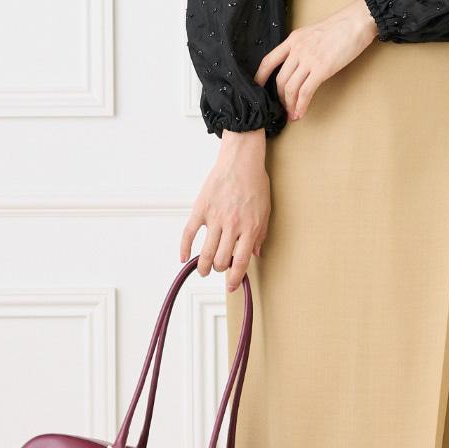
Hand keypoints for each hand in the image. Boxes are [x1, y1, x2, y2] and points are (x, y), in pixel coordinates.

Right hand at [180, 129, 269, 292]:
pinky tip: (183, 258)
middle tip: (218, 269)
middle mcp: (232, 226)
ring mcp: (215, 218)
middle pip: (220, 260)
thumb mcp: (265, 211)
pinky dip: (184, 248)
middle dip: (219, 270)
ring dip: (202, 266)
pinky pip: (189, 233)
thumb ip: (260, 235)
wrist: (241, 161)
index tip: (231, 286)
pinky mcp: (201, 209)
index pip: (240, 262)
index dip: (235, 279)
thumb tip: (255, 255)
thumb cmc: (255, 184)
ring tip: (203, 270)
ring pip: (205, 252)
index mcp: (250, 228)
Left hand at [254, 0, 377, 121]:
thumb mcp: (313, 33)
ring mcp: (308, 59)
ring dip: (290, 105)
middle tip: (284, 107)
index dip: (260, 77)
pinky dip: (301, 105)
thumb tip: (300, 63)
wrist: (356, 22)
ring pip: (290, 88)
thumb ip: (303, 46)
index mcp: (293, 39)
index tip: (257, 88)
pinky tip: (301, 112)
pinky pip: (305, 92)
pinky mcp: (321, 69)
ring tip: (292, 114)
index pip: (268, 60)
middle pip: (279, 79)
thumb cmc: (341, 27)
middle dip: (280, 98)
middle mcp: (297, 49)